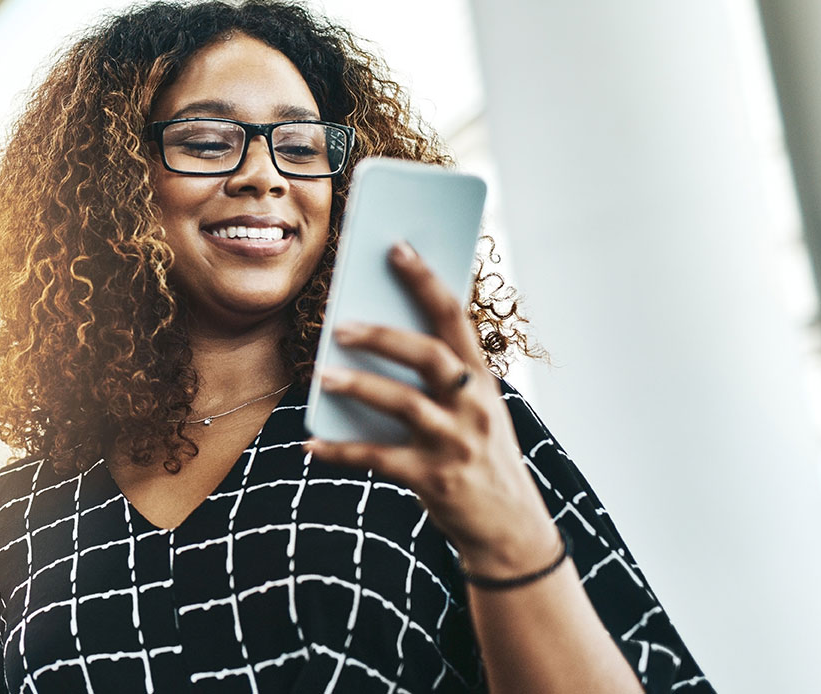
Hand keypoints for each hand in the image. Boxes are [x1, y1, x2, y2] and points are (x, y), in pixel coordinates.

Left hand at [302, 241, 558, 576]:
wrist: (510, 529)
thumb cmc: (479, 455)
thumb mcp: (473, 409)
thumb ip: (438, 376)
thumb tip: (373, 332)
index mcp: (481, 379)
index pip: (455, 318)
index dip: (426, 280)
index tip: (397, 248)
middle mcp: (473, 406)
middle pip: (429, 356)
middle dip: (384, 335)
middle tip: (341, 324)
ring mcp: (455, 443)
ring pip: (404, 404)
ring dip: (360, 386)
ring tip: (323, 376)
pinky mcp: (434, 480)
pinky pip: (378, 460)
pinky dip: (340, 452)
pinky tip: (310, 445)